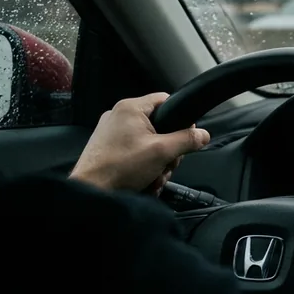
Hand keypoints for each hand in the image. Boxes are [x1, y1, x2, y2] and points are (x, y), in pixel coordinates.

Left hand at [70, 93, 210, 193]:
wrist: (90, 192)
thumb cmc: (121, 167)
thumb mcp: (162, 152)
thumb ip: (187, 140)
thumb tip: (203, 135)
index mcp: (130, 108)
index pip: (166, 100)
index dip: (181, 118)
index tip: (186, 137)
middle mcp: (119, 116)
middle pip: (160, 127)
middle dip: (168, 150)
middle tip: (167, 165)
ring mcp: (111, 134)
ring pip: (149, 144)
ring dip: (158, 164)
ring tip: (154, 178)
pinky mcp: (107, 150)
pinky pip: (136, 153)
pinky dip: (144, 168)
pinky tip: (145, 181)